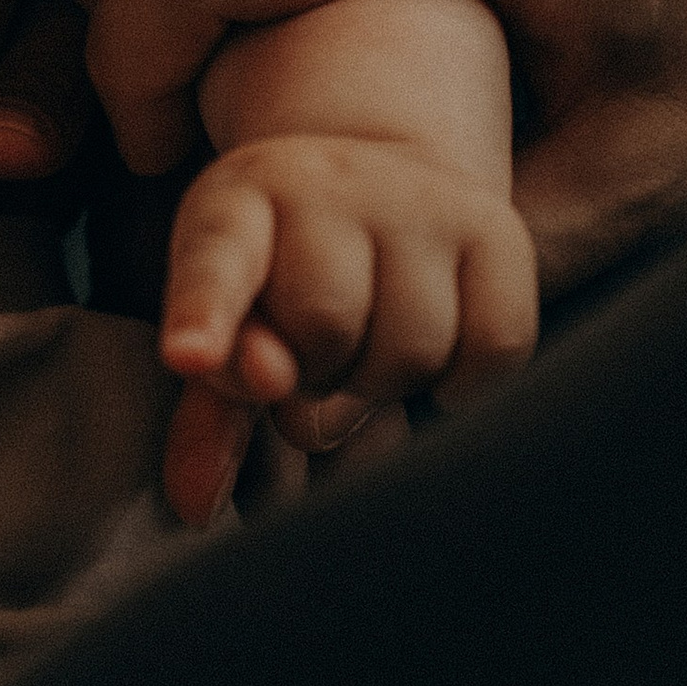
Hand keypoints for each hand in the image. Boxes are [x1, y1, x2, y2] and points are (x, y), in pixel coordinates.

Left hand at [155, 133, 538, 526]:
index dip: (204, 312)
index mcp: (236, 202)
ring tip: (369, 346)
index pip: (217, 259)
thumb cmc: (285, 274)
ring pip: (411, 348)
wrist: (381, 187)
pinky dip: (464, 382)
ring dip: (386, 381)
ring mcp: (419, 199)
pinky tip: (434, 356)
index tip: (189, 358)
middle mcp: (329, 182)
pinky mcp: (497, 228)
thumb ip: (213, 401)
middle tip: (317, 356)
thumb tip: (196, 503)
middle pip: (324, 327)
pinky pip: (494, 347)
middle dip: (318, 372)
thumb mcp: (231, 318)